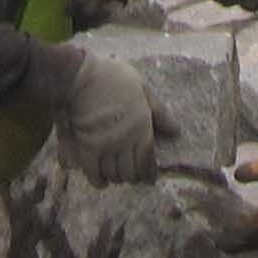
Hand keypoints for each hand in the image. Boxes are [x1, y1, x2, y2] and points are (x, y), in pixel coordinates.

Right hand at [60, 51, 165, 185]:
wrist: (81, 76)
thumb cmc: (113, 78)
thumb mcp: (142, 88)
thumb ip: (159, 111)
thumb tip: (176, 131)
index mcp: (141, 126)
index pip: (148, 160)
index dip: (149, 173)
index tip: (150, 178)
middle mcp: (125, 140)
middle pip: (131, 172)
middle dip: (133, 177)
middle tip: (132, 175)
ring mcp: (105, 145)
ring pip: (114, 174)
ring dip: (117, 177)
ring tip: (117, 175)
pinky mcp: (87, 148)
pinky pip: (94, 173)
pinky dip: (98, 180)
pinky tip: (101, 180)